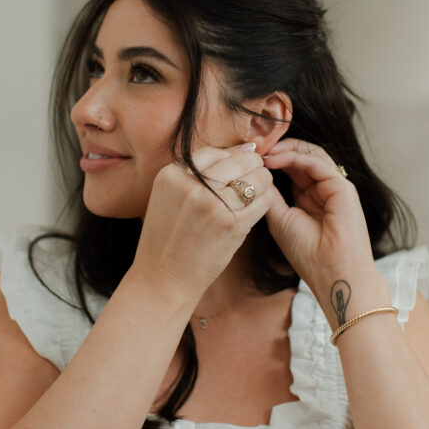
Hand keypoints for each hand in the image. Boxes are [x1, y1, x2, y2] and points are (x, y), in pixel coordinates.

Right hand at [132, 143, 274, 302]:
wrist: (163, 279)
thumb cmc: (168, 239)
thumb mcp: (168, 196)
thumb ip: (194, 175)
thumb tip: (242, 150)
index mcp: (172, 175)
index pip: (214, 152)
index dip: (232, 157)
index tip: (239, 165)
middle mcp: (192, 185)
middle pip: (239, 160)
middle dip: (252, 165)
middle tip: (255, 175)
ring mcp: (213, 204)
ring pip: (256, 177)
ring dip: (263, 181)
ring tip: (259, 190)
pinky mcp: (231, 224)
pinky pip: (262, 200)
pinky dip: (265, 200)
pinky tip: (259, 206)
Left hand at [262, 139, 375, 289]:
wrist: (331, 273)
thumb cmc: (306, 253)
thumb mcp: (278, 219)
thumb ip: (269, 195)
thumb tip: (254, 173)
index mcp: (308, 197)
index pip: (290, 168)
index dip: (270, 159)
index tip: (248, 157)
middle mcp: (322, 189)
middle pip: (300, 157)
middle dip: (277, 149)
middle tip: (254, 147)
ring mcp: (334, 187)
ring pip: (310, 154)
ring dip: (285, 149)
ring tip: (263, 151)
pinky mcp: (343, 187)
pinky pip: (318, 163)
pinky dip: (295, 157)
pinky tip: (275, 159)